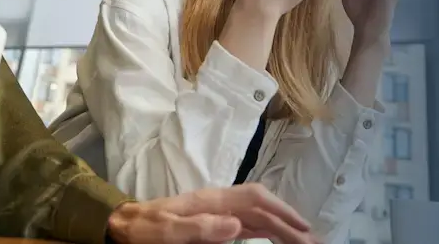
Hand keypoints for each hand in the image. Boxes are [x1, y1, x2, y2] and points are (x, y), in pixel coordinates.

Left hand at [107, 184, 319, 243]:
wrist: (124, 225)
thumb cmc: (144, 228)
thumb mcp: (166, 231)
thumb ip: (200, 227)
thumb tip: (237, 224)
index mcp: (211, 200)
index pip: (254, 199)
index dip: (281, 210)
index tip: (303, 227)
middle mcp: (219, 203)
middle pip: (262, 208)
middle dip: (289, 222)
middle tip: (314, 241)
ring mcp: (218, 213)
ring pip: (259, 217)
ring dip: (282, 227)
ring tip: (304, 241)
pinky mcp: (215, 224)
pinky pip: (249, 225)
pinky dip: (268, 231)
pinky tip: (279, 239)